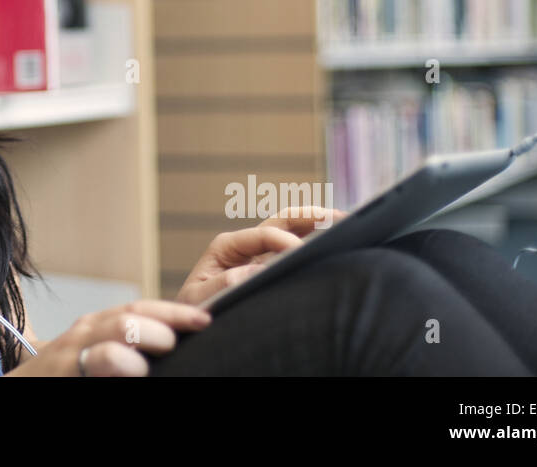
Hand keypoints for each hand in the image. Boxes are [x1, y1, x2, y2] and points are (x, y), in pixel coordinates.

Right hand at [5, 300, 211, 376]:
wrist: (19, 388)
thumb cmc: (63, 372)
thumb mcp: (92, 347)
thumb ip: (125, 341)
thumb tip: (174, 340)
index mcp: (99, 324)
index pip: (141, 309)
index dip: (174, 312)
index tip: (205, 318)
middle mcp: (84, 336)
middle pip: (128, 321)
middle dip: (159, 328)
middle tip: (175, 342)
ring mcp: (70, 360)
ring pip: (107, 350)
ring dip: (130, 358)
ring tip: (143, 368)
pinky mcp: (62, 378)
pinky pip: (90, 376)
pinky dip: (117, 375)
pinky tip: (131, 379)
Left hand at [174, 206, 348, 306]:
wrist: (191, 320)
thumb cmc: (193, 309)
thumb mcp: (201, 297)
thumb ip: (224, 284)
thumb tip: (255, 271)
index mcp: (227, 246)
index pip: (263, 235)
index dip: (284, 240)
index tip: (301, 252)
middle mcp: (245, 246)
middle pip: (282, 221)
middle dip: (310, 215)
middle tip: (340, 218)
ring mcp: (259, 256)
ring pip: (292, 231)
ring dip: (317, 223)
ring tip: (345, 223)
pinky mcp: (268, 269)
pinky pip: (293, 251)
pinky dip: (313, 241)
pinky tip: (334, 243)